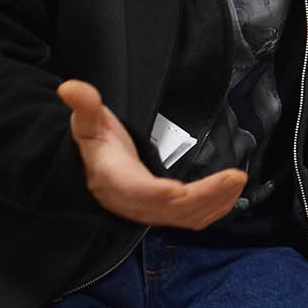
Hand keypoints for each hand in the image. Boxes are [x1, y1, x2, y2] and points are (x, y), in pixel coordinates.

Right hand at [58, 80, 244, 228]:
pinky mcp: (163, 214)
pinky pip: (190, 219)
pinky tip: (230, 196)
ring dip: (214, 202)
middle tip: (234, 177)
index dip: (155, 194)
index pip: (134, 190)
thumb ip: (85, 106)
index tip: (179, 190)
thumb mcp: (88, 122)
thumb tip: (70, 88)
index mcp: (112, 178)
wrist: (92, 170)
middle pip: (168, 208)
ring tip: (237, 181)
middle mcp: (131, 201)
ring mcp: (148, 211)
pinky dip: (212, 210)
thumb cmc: (95, 144)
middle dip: (203, 196)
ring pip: (184, 217)